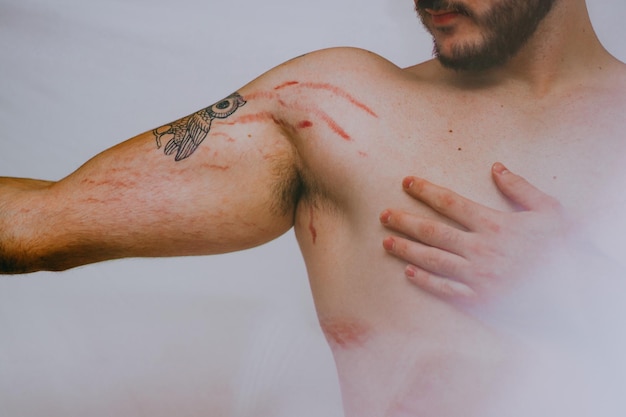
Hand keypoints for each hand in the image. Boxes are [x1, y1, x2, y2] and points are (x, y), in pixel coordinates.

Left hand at [380, 163, 575, 303]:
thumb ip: (520, 188)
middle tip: (383, 214)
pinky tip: (409, 273)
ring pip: (433, 260)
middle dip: (405, 221)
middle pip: (434, 231)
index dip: (426, 191)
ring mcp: (478, 276)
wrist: (579, 291)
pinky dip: (426, 282)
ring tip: (386, 241)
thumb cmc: (564, 249)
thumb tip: (496, 167)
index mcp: (495, 225)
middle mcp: (481, 249)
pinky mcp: (481, 300)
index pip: (451, 203)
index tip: (406, 182)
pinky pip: (447, 290)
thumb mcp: (549, 211)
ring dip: (407, 249)